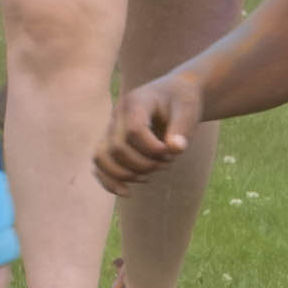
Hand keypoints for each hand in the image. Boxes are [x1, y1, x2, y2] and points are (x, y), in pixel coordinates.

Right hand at [93, 68, 210, 189]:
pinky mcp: (110, 142)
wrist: (174, 95)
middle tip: (166, 163)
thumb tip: (175, 149)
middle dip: (143, 164)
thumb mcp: (188, 111)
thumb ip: (182, 130)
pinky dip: (109, 180)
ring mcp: (111, 128)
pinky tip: (127, 192)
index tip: (171, 152)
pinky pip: (99, 164)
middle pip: (117, 148)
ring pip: (101, 157)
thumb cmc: (182, 102)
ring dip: (126, 174)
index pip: (134, 130)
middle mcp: (117, 114)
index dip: (152, 148)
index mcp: (136, 101)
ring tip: (149, 176)